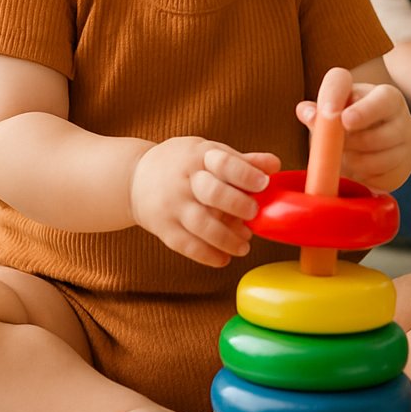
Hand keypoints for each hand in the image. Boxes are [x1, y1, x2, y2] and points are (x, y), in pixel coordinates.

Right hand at [130, 137, 280, 266]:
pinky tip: (224, 259)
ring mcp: (172, 205)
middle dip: (238, 205)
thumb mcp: (207, 153)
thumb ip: (241, 161)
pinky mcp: (163, 227)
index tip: (264, 183)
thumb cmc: (182, 164)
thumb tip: (276, 165)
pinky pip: (186, 245)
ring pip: (201, 224)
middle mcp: (184, 180)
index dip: (246, 174)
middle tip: (254, 214)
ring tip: (245, 246)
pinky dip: (207, 255)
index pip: (224, 163)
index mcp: (199, 156)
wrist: (134, 177)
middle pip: (213, 193)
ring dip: (227, 238)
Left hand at [297, 66, 410, 190]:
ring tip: (343, 158)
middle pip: (379, 134)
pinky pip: (383, 177)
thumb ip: (318, 110)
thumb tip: (307, 112)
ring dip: (355, 162)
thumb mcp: (332, 110)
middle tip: (335, 146)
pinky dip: (364, 177)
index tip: (343, 120)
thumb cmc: (344, 122)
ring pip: (380, 158)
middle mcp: (401, 115)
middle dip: (352, 142)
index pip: (380, 99)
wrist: (366, 146)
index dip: (363, 111)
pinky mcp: (405, 167)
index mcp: (385, 95)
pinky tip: (357, 169)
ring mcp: (407, 142)